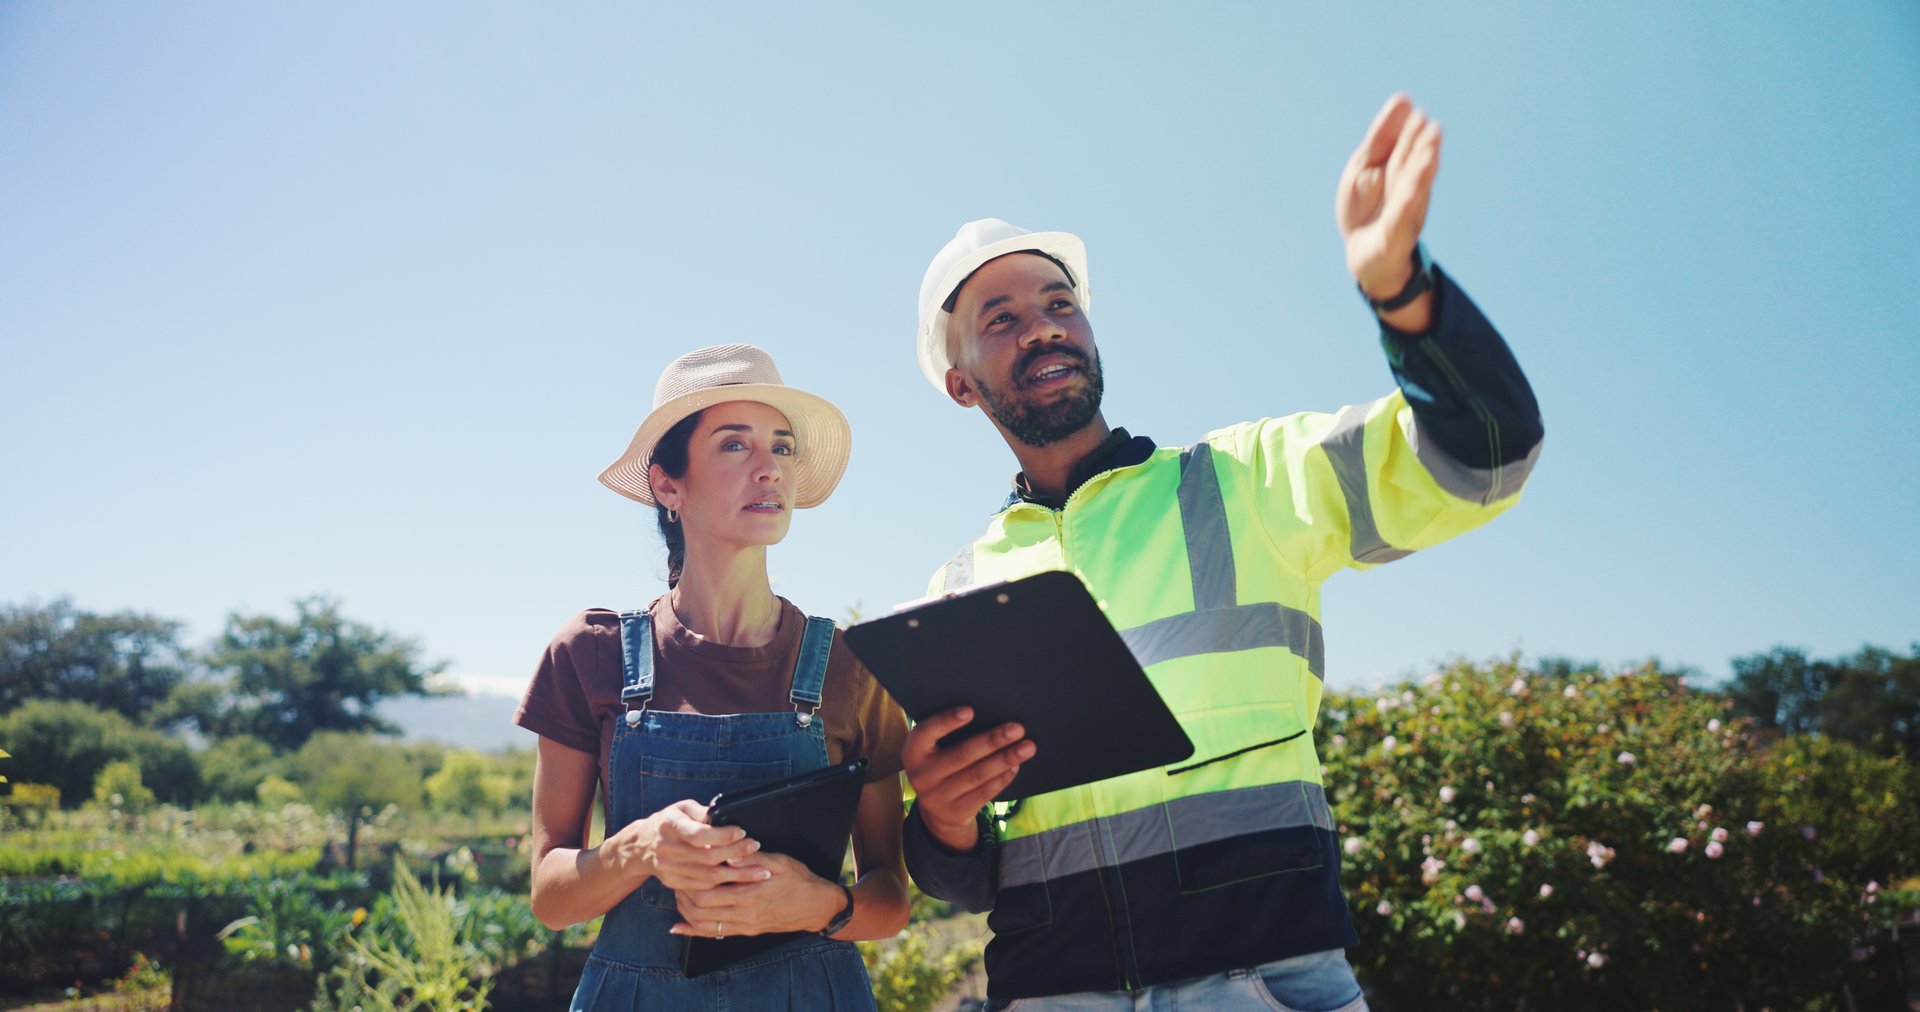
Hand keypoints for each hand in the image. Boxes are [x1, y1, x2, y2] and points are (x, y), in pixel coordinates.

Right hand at [600, 798, 766, 892]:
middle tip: (757, 849)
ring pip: (707, 876)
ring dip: (736, 875)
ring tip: (760, 871)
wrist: (641, 846)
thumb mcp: (683, 809)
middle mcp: (666, 848)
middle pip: (706, 857)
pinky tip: (741, 882)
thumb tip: (726, 817)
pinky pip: (702, 888)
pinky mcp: (673, 883)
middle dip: (736, 854)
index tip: (742, 832)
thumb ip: (704, 813)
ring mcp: (668, 869)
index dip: (722, 835)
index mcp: (669, 825)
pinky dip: (724, 886)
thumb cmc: (669, 822)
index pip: (698, 835)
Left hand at [669, 852, 843, 937]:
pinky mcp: (747, 931)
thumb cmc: (800, 881)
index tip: (685, 868)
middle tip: (677, 880)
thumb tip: (730, 850)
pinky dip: (694, 932)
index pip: (709, 891)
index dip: (691, 881)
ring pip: (704, 924)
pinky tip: (680, 928)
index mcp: (751, 894)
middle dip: (684, 895)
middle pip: (701, 909)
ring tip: (679, 896)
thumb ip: (753, 858)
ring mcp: (745, 925)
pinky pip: (715, 934)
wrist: (816, 906)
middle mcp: (745, 914)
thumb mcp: (779, 862)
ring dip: (687, 911)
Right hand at [902, 706, 1033, 851]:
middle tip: (1017, 728)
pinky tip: (1016, 765)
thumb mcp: (934, 750)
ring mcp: (937, 797)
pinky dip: (1003, 778)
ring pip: (977, 775)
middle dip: (992, 740)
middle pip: (961, 755)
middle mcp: (921, 775)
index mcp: (912, 752)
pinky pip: (984, 793)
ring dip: (1005, 759)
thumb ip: (949, 735)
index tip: (970, 710)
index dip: (946, 721)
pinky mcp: (955, 812)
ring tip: (1027, 747)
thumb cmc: (941, 763)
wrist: (936, 809)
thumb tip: (990, 715)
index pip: (925, 733)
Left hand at [1337, 94, 1442, 302]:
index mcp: (1399, 170)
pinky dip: (1409, 201)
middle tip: (1430, 126)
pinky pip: (1402, 217)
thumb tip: (1404, 99)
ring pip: (1413, 188)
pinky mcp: (1396, 234)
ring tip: (1431, 149)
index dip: (1408, 131)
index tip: (1412, 110)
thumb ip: (1382, 137)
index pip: (1403, 148)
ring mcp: (1402, 212)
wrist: (1362, 254)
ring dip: (1423, 169)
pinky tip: (1412, 190)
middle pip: (1410, 166)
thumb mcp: (1364, 166)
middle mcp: (1406, 190)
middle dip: (1421, 146)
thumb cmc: (1365, 207)